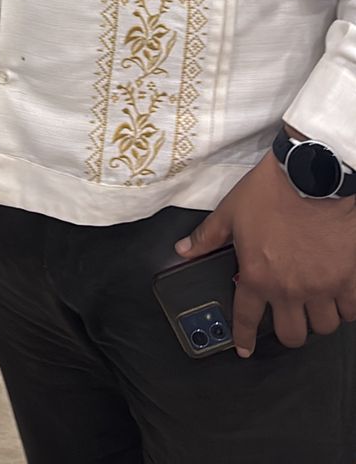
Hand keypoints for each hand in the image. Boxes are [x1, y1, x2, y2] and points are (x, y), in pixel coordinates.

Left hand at [176, 149, 355, 356]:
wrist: (314, 173)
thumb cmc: (272, 190)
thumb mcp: (232, 210)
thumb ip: (208, 235)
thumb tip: (183, 250)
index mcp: (258, 276)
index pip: (247, 319)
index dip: (243, 338)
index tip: (245, 349)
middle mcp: (290, 289)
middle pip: (292, 335)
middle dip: (288, 331)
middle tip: (287, 317)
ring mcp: (322, 287)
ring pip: (323, 326)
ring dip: (317, 318)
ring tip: (314, 303)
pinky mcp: (349, 278)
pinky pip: (350, 311)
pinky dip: (345, 308)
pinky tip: (338, 296)